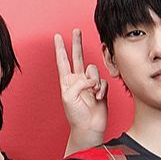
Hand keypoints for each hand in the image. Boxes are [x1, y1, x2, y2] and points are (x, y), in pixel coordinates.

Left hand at [55, 30, 107, 144]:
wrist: (88, 128)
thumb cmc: (75, 115)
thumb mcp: (69, 96)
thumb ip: (78, 83)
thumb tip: (91, 78)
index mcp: (67, 81)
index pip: (62, 61)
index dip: (60, 48)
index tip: (57, 36)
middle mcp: (77, 80)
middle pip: (77, 57)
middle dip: (76, 43)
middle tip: (76, 31)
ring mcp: (89, 85)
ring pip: (93, 70)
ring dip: (94, 81)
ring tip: (93, 93)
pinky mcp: (100, 90)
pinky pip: (102, 82)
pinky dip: (101, 90)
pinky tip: (99, 98)